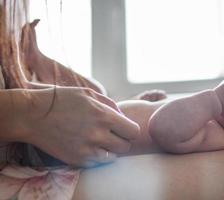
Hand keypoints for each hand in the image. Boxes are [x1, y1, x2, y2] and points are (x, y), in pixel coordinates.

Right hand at [21, 87, 139, 166]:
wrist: (32, 116)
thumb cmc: (62, 101)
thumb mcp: (88, 93)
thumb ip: (110, 104)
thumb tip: (123, 117)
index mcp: (103, 115)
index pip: (133, 131)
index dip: (130, 130)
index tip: (124, 129)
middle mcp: (98, 134)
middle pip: (126, 147)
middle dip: (122, 140)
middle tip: (112, 135)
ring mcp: (86, 149)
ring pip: (113, 157)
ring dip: (110, 150)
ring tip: (100, 141)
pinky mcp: (76, 160)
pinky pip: (97, 163)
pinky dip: (96, 156)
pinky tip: (87, 146)